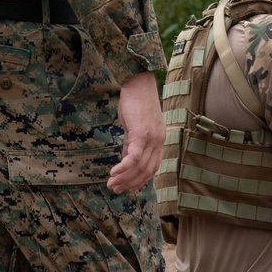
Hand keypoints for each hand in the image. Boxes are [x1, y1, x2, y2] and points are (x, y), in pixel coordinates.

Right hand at [108, 71, 164, 193]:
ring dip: (124, 178)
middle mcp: (159, 141)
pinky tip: (113, 173)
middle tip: (115, 189)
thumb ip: (132, 143)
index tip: (129, 188)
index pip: (153, 167)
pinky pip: (133, 158)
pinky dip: (123, 168)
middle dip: (130, 183)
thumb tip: (125, 159)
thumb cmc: (135, 101)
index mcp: (159, 140)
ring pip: (139, 167)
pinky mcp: (141, 134)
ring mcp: (151, 138)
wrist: (138, 82)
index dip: (141, 180)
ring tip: (111, 184)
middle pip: (146, 171)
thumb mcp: (134, 126)